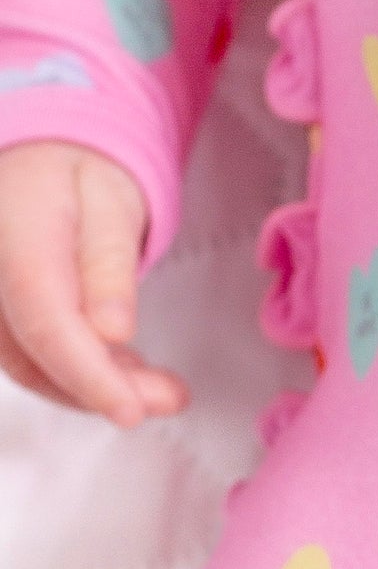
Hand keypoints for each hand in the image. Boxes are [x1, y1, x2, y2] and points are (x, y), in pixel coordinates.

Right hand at [0, 141, 180, 425]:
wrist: (36, 157)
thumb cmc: (77, 171)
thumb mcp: (110, 198)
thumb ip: (109, 262)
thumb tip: (113, 331)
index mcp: (15, 239)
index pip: (47, 322)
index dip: (89, 376)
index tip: (132, 411)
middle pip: (35, 354)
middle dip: (103, 388)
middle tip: (170, 398)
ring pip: (31, 363)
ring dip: (95, 386)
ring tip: (162, 390)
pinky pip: (31, 354)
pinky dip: (80, 371)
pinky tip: (127, 374)